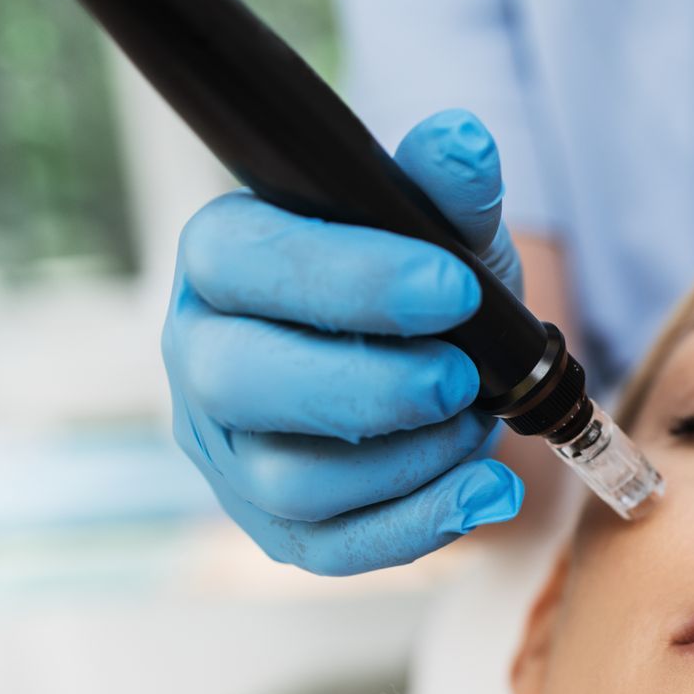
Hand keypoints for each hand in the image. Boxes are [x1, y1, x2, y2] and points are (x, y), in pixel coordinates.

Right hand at [163, 109, 526, 574]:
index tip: (451, 286)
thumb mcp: (441, 225)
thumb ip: (447, 188)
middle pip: (242, 383)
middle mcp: (203, 356)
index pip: (247, 264)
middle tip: (460, 376)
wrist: (434, 357)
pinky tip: (490, 491)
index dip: (349, 279)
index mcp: (223, 260)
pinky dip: (420, 525)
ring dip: (404, 460)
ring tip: (476, 421)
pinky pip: (331, 549)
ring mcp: (231, 451)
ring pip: (288, 479)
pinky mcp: (275, 526)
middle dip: (367, 386)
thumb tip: (462, 143)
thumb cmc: (420, 278)